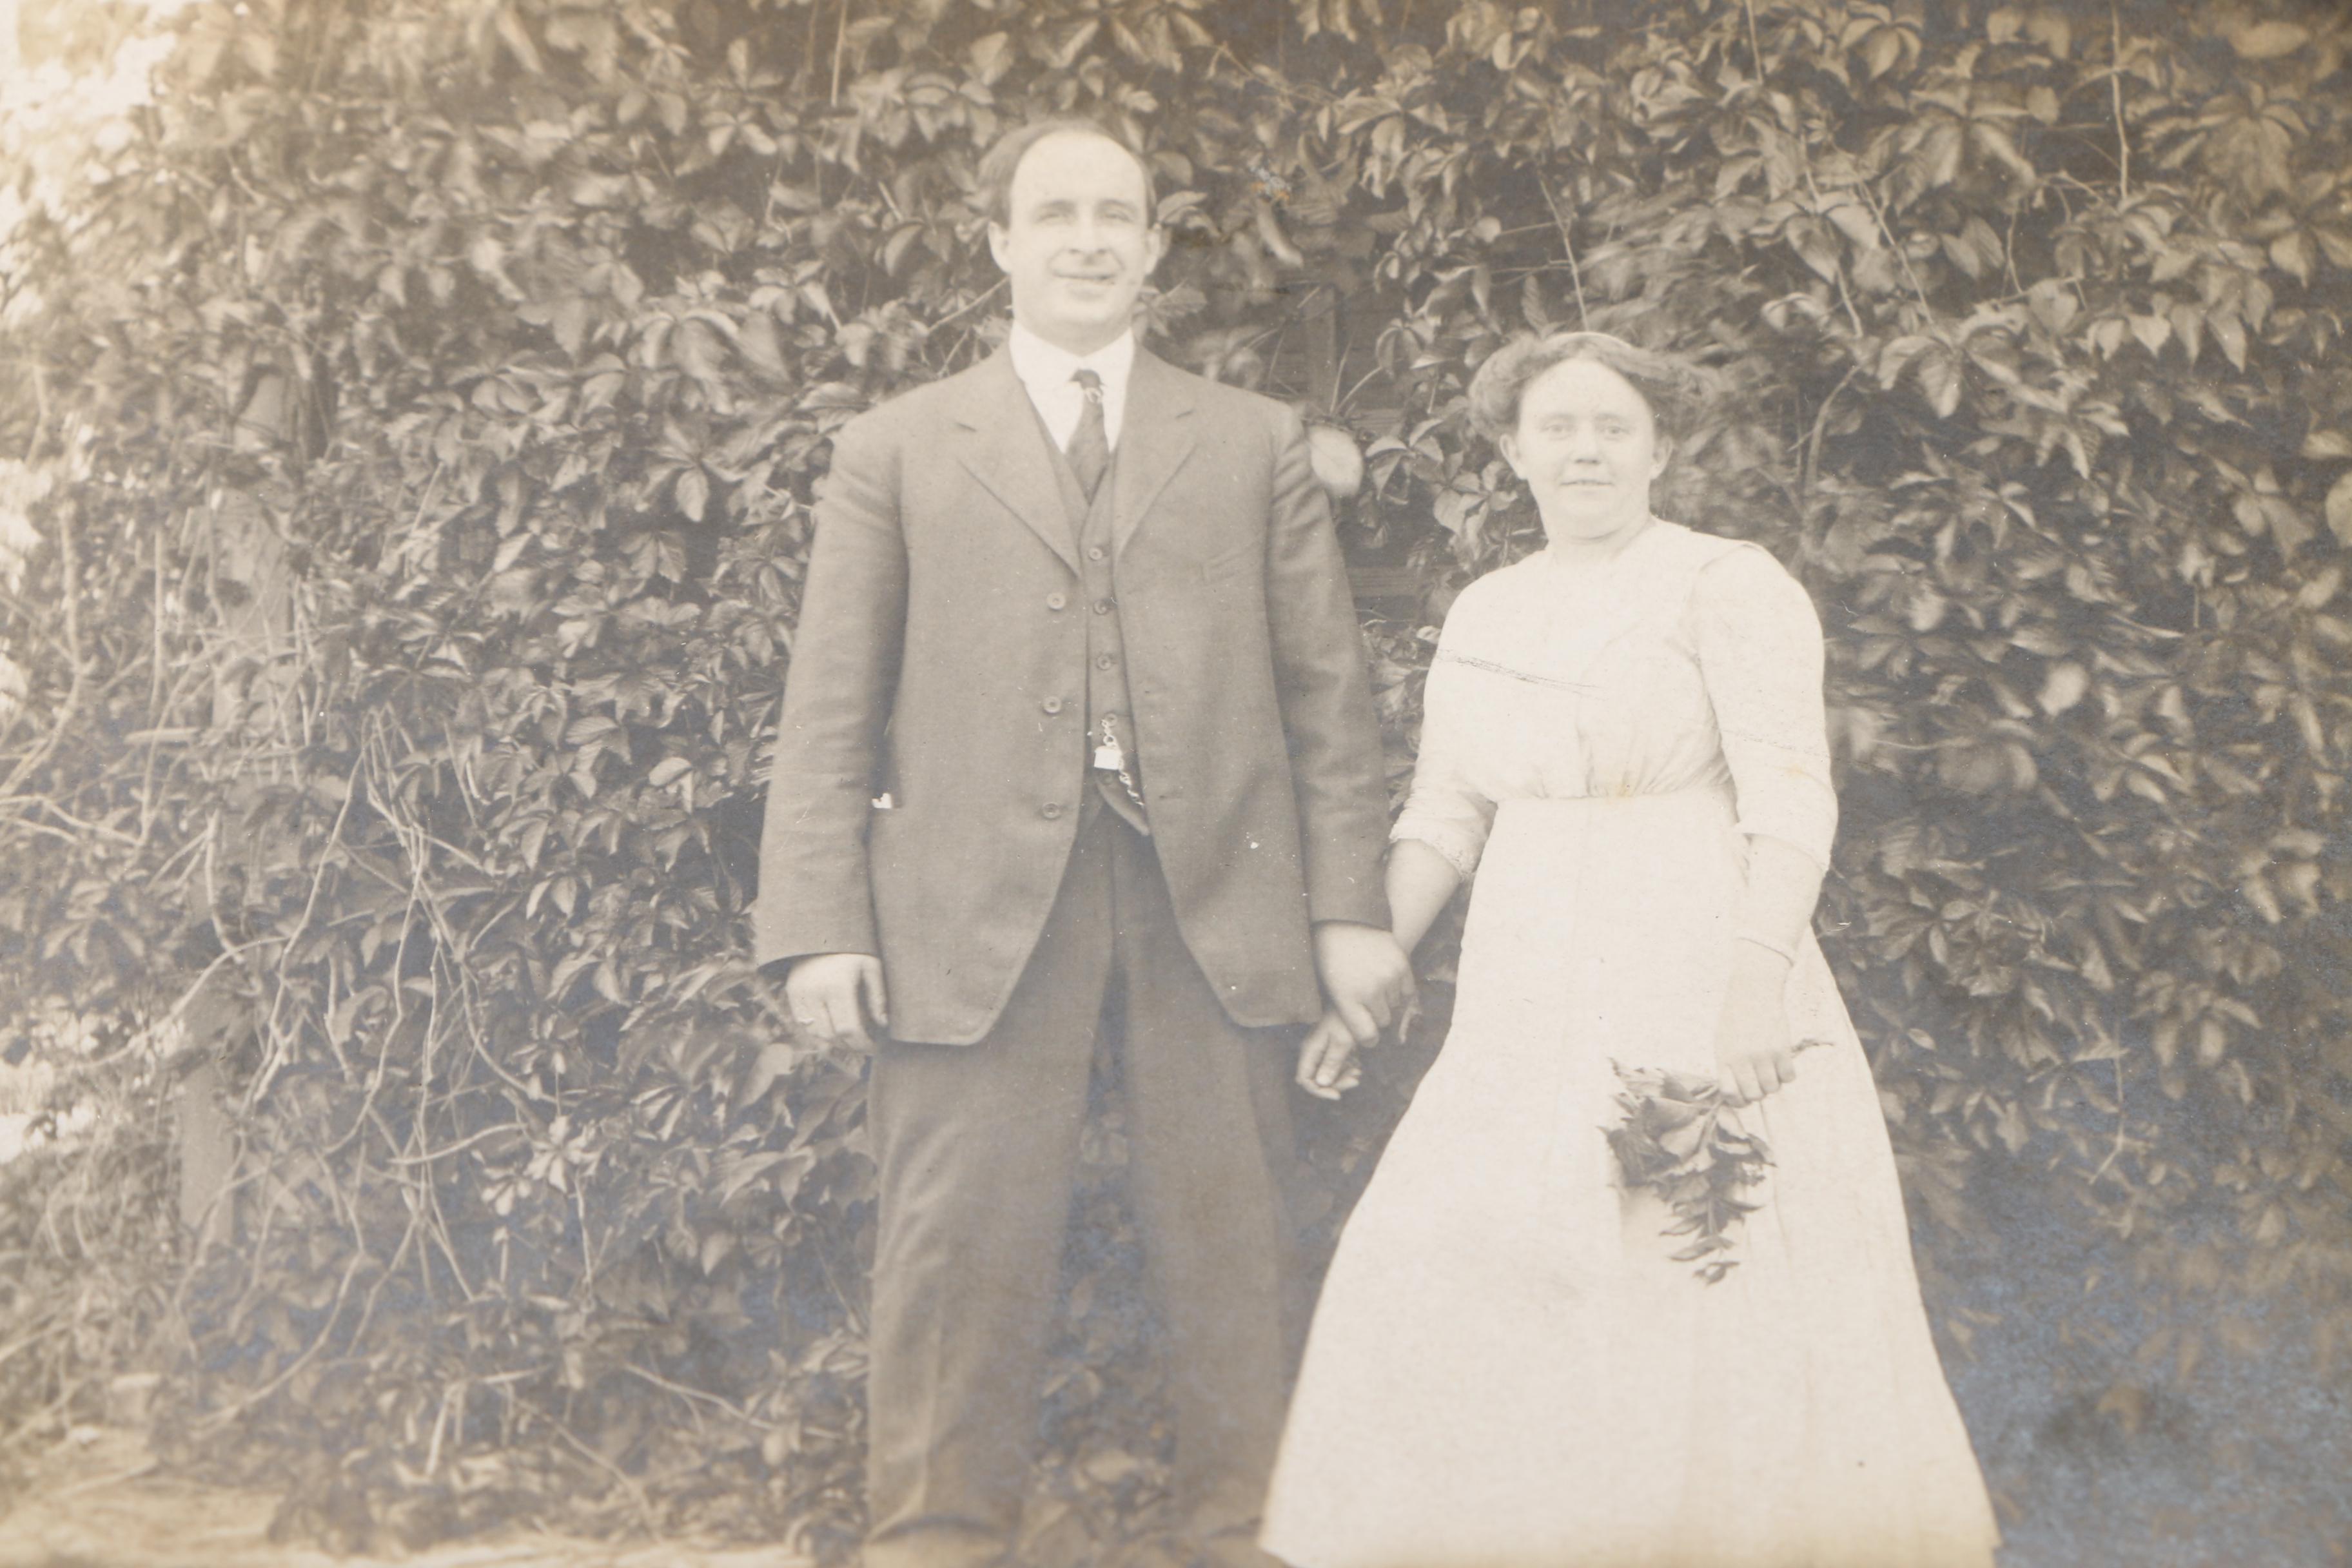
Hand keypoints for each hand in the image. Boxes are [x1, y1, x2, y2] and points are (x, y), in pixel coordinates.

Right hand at [784, 952, 889, 1052]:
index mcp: (839, 985)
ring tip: (850, 1037)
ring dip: (833, 1041)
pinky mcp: (791, 991)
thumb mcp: (871, 967)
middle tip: (864, 1044)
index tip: (874, 1048)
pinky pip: (803, 1023)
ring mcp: (800, 992)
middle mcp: (815, 991)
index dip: (862, 1044)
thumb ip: (878, 997)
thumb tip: (883, 1025)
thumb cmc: (854, 948)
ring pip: (815, 1033)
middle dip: (850, 1045)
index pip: (849, 1028)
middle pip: (831, 1035)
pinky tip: (833, 1027)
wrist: (822, 928)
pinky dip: (818, 1031)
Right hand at [1294, 1009, 1364, 1100]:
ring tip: (1359, 1073)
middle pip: (1318, 1079)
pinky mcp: (1334, 1050)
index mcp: (1310, 1051)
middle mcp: (1314, 1053)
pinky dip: (1347, 1070)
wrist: (1354, 1003)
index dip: (1319, 1091)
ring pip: (1329, 1075)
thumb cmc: (1345, 1019)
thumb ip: (1331, 1063)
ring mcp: (1324, 1052)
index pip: (1305, 1080)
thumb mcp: (1341, 1042)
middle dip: (1336, 1084)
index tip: (1337, 1095)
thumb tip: (1321, 1083)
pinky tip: (1358, 1067)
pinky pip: (1337, 1067)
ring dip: (1343, 1078)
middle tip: (1355, 1080)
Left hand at [1311, 921, 1415, 1050]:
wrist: (1343, 920)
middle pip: (1383, 1021)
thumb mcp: (1328, 987)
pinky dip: (1399, 988)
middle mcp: (1369, 991)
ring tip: (1374, 984)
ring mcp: (1388, 977)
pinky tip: (1387, 978)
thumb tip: (1364, 1034)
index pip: (1367, 1036)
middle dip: (1376, 1016)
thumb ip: (1345, 1012)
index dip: (1368, 1039)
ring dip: (1387, 999)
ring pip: (1396, 1005)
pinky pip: (1407, 989)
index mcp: (1346, 999)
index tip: (1368, 1035)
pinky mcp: (1401, 964)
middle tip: (1368, 1004)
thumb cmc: (1330, 956)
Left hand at [1712, 947, 1795, 1105]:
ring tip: (1771, 1070)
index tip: (1743, 1097)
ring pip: (1773, 1089)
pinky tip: (1782, 1064)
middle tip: (1760, 1082)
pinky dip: (1787, 1074)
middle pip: (1754, 1096)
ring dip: (1773, 1084)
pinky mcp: (1781, 1049)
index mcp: (1724, 1058)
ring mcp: (1762, 1055)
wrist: (1752, 993)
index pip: (1729, 1093)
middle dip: (1758, 1093)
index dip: (1738, 1101)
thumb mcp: (1722, 1042)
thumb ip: (1728, 1067)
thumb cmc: (1735, 1019)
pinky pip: (1789, 1077)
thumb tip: (1736, 1094)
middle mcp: (1742, 1059)